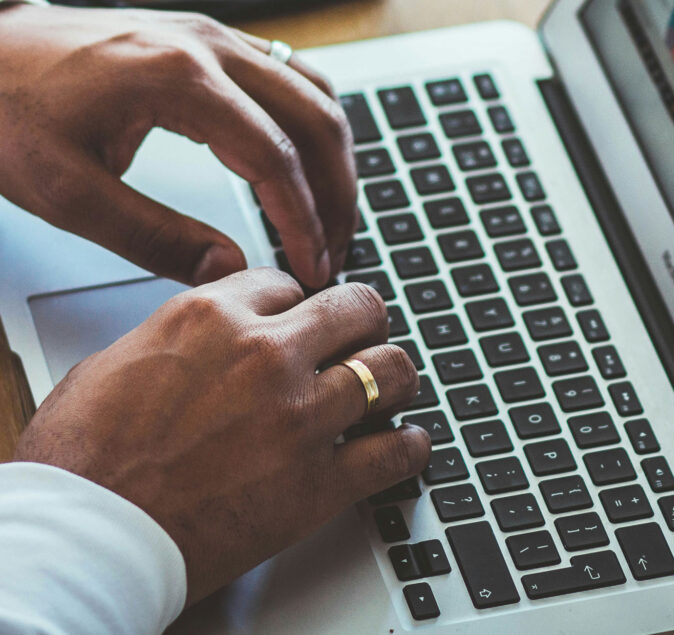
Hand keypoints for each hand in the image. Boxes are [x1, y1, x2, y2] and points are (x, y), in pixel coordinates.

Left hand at [0, 5, 356, 288]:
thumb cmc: (10, 113)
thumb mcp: (69, 192)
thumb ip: (154, 237)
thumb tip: (230, 272)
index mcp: (177, 79)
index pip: (275, 157)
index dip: (303, 221)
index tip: (313, 266)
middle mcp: (208, 46)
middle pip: (315, 120)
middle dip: (338, 195)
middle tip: (334, 252)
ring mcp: (215, 37)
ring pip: (316, 94)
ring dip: (336, 160)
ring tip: (332, 218)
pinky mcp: (211, 42)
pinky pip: (293, 76)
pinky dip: (315, 125)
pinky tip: (312, 165)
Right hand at [13, 270, 429, 602]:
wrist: (90, 537)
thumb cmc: (86, 460)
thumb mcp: (115, 362)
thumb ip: (177, 338)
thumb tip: (202, 339)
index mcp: (211, 318)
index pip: (288, 284)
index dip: (298, 304)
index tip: (301, 321)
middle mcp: (266, 356)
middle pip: (358, 309)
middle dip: (364, 323)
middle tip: (363, 341)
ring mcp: (301, 417)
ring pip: (391, 371)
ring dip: (394, 379)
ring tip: (388, 391)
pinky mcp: (320, 483)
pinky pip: (397, 452)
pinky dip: (410, 447)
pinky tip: (405, 445)